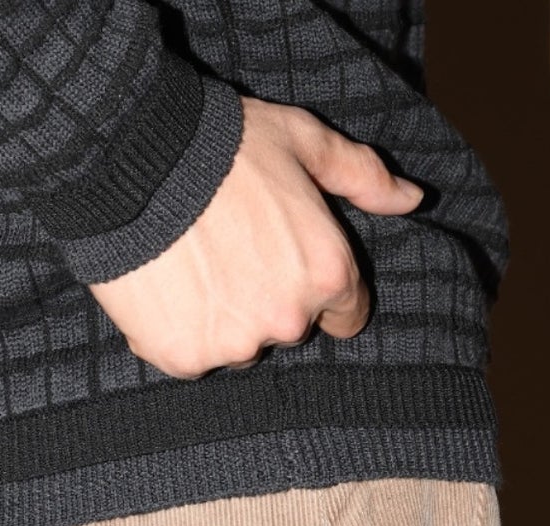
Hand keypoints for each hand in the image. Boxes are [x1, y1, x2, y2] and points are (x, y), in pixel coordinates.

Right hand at [87, 94, 422, 378]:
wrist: (136, 162)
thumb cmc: (226, 146)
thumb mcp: (304, 142)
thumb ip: (362, 176)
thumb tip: (413, 199)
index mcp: (328, 274)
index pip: (345, 316)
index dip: (315, 287)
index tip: (284, 263)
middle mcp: (289, 321)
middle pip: (288, 330)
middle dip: (266, 300)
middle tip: (229, 251)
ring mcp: (236, 345)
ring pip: (238, 347)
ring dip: (222, 319)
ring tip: (194, 266)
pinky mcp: (185, 359)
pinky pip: (190, 355)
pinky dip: (178, 330)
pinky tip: (164, 286)